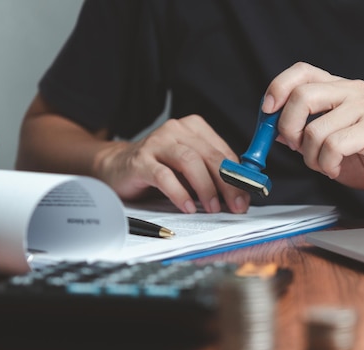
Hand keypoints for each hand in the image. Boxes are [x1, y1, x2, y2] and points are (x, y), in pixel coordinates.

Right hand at [94, 114, 249, 213]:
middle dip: (227, 183)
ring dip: (205, 187)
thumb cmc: (159, 168)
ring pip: (190, 162)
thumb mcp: (190, 170)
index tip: (245, 197)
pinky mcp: (140, 161)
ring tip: (212, 207)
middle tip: (235, 205)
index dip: (238, 177)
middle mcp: (176, 130)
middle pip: (210, 156)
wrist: (118, 167)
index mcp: (194, 128)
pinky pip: (164, 176)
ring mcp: (157, 143)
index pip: (223, 152)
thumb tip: (240, 195)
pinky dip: (179, 194)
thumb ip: (213, 176)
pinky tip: (188, 207)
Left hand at [262, 62, 363, 216]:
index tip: (267, 111)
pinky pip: (333, 146)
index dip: (278, 87)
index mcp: (339, 89)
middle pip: (302, 95)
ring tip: (325, 163)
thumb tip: (274, 129)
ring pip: (315, 129)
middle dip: (288, 127)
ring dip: (311, 156)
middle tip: (294, 146)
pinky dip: (327, 164)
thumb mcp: (328, 142)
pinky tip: (335, 168)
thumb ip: (304, 131)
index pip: (301, 71)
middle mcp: (352, 91)